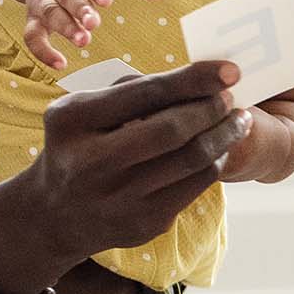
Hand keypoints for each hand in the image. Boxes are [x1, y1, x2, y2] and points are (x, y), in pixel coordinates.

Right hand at [0, 61, 255, 270]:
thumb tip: (200, 79)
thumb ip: (131, 90)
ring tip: (238, 119)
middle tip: (231, 96)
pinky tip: (220, 147)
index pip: (146, 94)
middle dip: (211, 109)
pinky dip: (215, 161)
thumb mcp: (84, 110)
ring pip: (191, 160)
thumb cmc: (81, 145)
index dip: (193, 80)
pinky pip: (195, 186)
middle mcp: (90, 162)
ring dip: (224, 135)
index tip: (230, 70)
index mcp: (73, 120)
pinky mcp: (143, 223)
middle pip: (172, 130)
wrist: (55, 215)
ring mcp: (118, 198)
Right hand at [18, 0, 164, 68]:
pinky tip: (59, 64)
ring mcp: (43, 0)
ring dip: (65, 28)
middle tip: (94, 24)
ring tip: (83, 41)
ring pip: (50, 13)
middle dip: (80, 9)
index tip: (107, 0)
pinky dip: (42, 50)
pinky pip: (31, 34)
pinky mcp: (33, 17)